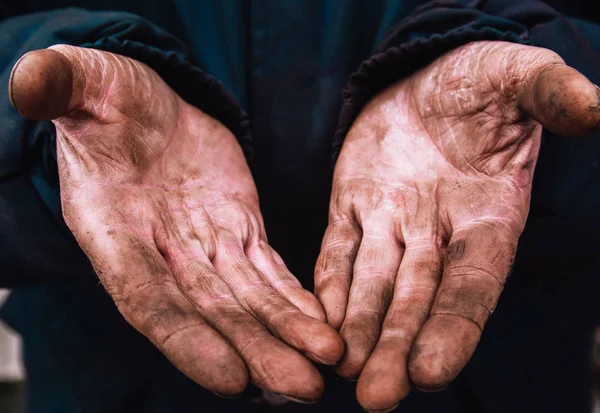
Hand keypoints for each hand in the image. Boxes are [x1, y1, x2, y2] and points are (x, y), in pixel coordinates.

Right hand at [10, 46, 342, 399]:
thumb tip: (32, 80)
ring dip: (285, 334)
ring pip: (248, 299)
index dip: (185, 337)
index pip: (145, 294)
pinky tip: (321, 325)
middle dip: (256, 350)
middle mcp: (159, 250)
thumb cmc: (108, 98)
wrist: (147, 108)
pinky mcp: (239, 228)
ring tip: (326, 361)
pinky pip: (269, 271)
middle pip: (210, 311)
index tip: (231, 377)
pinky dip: (294, 300)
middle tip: (301, 388)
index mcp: (112, 226)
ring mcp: (203, 244)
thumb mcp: (85, 82)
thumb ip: (63, 87)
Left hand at [314, 41, 599, 410]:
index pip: (474, 283)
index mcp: (488, 214)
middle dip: (397, 346)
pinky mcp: (352, 204)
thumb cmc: (482, 81)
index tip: (431, 372)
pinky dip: (329, 287)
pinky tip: (316, 322)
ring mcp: (392, 222)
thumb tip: (595, 109)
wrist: (430, 77)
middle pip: (417, 299)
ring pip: (373, 285)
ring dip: (359, 330)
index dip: (455, 326)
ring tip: (343, 374)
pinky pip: (337, 251)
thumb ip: (549, 94)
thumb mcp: (517, 76)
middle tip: (378, 397)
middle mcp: (439, 232)